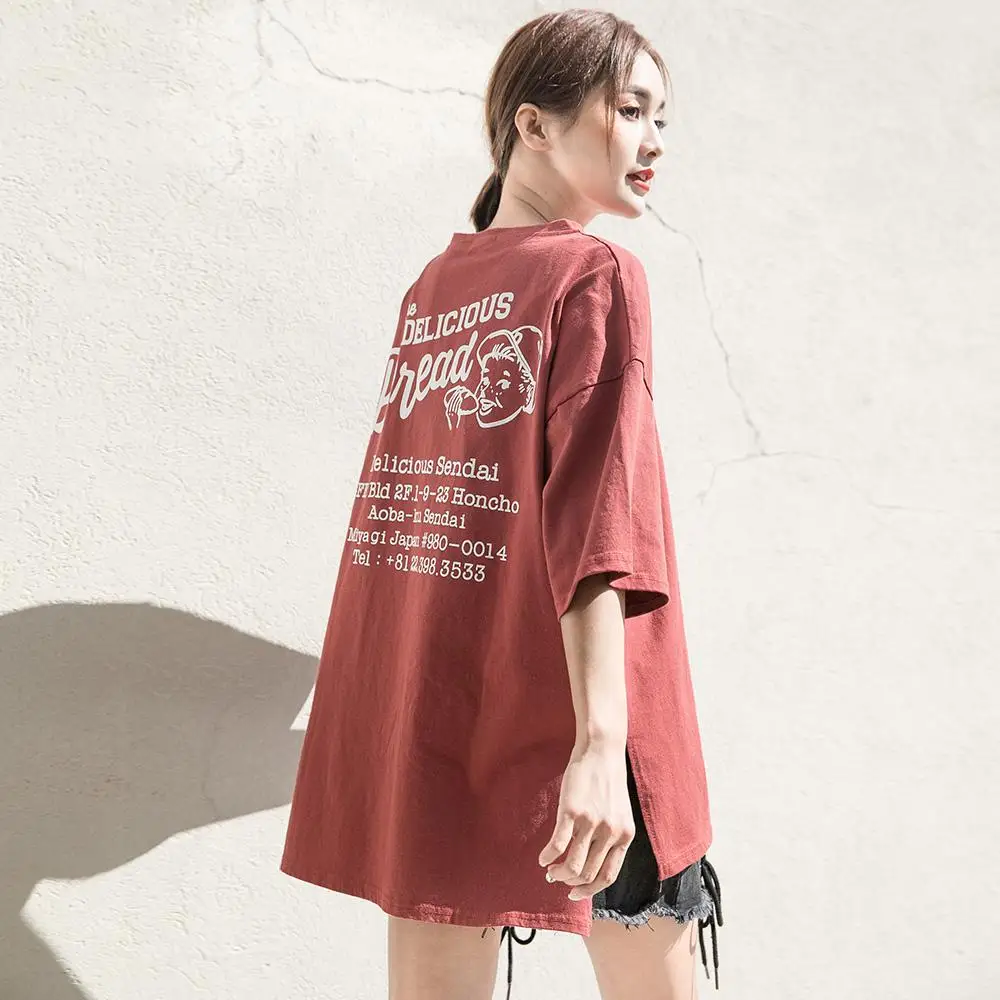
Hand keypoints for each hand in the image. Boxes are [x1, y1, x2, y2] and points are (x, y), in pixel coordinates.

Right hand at [537, 742, 634, 899]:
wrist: (602, 751)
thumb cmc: (607, 781)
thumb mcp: (617, 813)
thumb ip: (609, 837)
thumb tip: (590, 862)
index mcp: (624, 836)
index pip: (607, 876)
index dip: (589, 890)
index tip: (574, 893)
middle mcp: (610, 833)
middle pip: (588, 874)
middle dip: (570, 882)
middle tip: (557, 878)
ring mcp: (591, 823)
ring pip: (573, 866)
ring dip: (558, 873)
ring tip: (550, 869)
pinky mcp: (572, 811)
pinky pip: (558, 845)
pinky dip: (547, 856)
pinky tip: (542, 857)